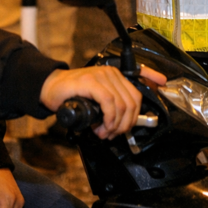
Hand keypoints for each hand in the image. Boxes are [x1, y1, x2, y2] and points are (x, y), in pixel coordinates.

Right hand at [40, 65, 165, 139]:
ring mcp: (101, 76)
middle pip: (132, 101)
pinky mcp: (90, 82)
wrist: (50, 88)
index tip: (157, 94)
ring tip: (105, 132)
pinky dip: (109, 119)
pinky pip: (109, 103)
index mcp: (114, 76)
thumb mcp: (97, 99)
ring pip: (122, 104)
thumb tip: (125, 120)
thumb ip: (111, 104)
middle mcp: (110, 74)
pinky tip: (101, 127)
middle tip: (113, 134)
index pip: (137, 89)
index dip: (145, 97)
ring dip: (116, 125)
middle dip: (126, 124)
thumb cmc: (73, 96)